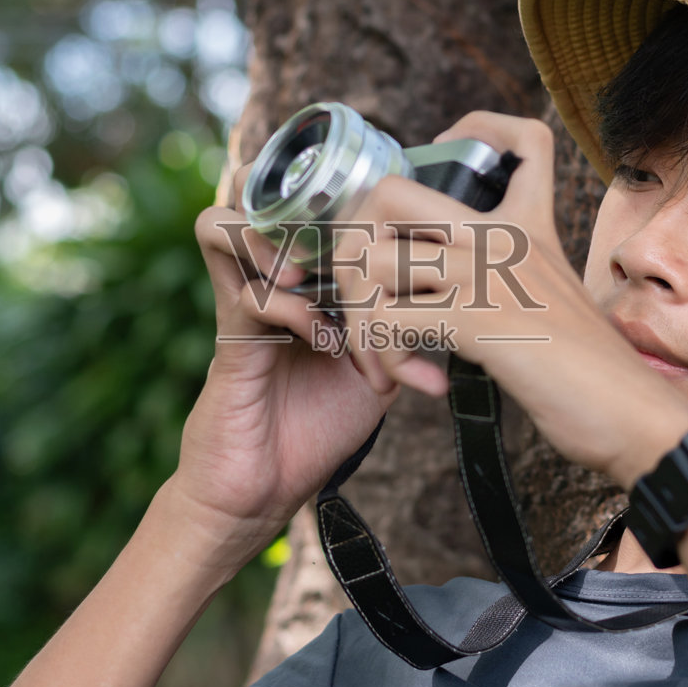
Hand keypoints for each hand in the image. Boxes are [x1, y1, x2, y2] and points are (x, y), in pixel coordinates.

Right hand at [176, 164, 399, 571]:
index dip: (346, 195)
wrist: (262, 491)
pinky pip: (251, 297)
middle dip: (308, 202)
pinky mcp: (230, 343)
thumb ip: (405, 334)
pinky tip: (325, 340)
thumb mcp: (377, 372)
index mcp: (301, 281)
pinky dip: (294, 310)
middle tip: (357, 234)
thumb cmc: (315, 430)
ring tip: (320, 274)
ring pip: (226, 224)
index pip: (306, 204)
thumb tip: (461, 307)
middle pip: (261, 196)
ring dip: (278, 240)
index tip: (397, 220)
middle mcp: (266, 282)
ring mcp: (242, 306)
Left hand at [332, 111, 687, 485]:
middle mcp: (505, 236)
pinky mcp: (476, 318)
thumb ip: (507, 273)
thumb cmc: (591, 373)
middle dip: (354, 250)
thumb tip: (439, 285)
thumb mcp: (551, 296)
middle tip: (373, 299)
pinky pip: (386, 321)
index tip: (444, 184)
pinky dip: (386, 358)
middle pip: (389, 192)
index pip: (518, 137)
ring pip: (370, 261)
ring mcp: (487, 272)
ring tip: (390, 359)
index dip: (464, 136)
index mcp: (531, 225)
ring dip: (361, 319)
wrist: (631, 415)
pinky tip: (422, 381)